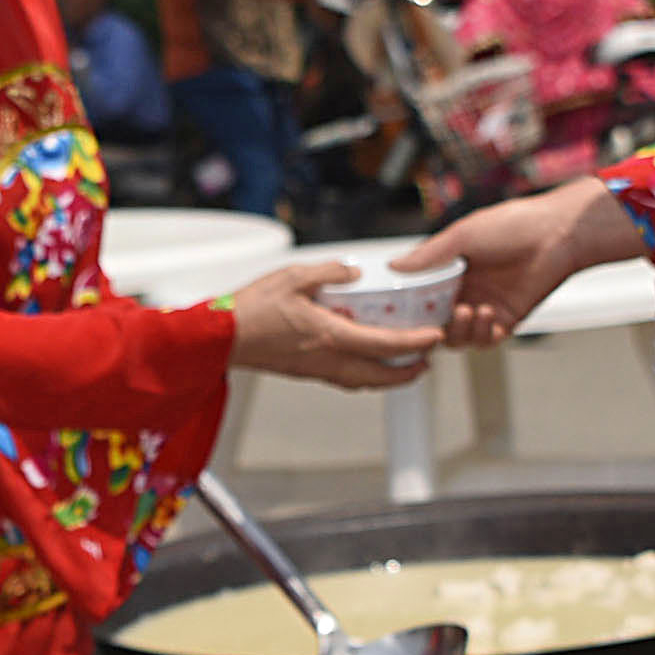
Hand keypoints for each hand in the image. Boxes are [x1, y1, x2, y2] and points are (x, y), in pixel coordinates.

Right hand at [223, 261, 441, 389]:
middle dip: (409, 371)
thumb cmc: (249, 312)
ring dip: (388, 377)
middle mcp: (328, 359)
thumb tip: (352, 272)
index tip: (434, 337)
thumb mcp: (294, 277)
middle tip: (427, 360)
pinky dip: (366, 375)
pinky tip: (364, 362)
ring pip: (364, 382)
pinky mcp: (305, 372)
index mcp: (330, 336)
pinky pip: (346, 379)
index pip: (385, 344)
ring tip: (403, 366)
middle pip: (381, 375)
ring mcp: (316, 370)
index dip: (416, 342)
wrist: (219, 338)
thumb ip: (329, 273)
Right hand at [413, 181, 641, 343]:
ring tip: (466, 311)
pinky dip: (480, 333)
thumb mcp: (462, 235)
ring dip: (458, 329)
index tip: (401, 311)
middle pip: (436, 321)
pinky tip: (486, 314)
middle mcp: (467, 289)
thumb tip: (395, 266)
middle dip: (431, 324)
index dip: (410, 306)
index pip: (421, 296)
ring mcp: (486, 306)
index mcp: (451, 268)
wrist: (558, 234)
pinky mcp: (507, 319)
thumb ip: (429, 256)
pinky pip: (485, 339)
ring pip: (458, 336)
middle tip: (430, 320)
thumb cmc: (515, 225)